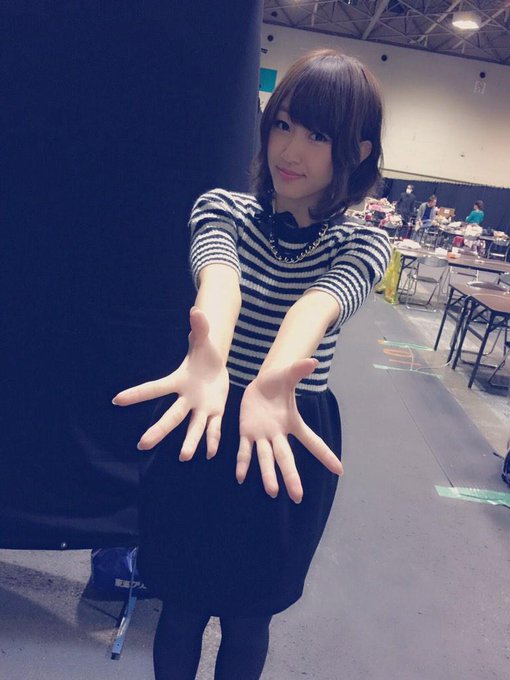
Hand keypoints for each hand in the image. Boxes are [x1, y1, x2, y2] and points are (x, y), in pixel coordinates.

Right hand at [112, 308, 228, 458]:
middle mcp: (186, 398)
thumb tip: (196, 311)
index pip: (154, 388)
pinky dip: (213, 439)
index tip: (116, 400)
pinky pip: (213, 427)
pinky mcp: (214, 412)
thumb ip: (200, 328)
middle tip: (142, 444)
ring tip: (185, 457)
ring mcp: (200, 408)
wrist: (215, 366)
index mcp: (178, 381)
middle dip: (158, 430)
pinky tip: (211, 453)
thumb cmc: (204, 353)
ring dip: (190, 442)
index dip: (136, 394)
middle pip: (171, 416)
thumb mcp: (204, 340)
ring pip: (193, 427)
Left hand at [236, 359, 342, 503]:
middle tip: (297, 497)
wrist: (259, 383)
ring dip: (268, 474)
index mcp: (292, 423)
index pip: (312, 441)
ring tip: (273, 493)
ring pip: (266, 458)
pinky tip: (240, 477)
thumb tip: (312, 361)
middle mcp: (279, 434)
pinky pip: (245, 450)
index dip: (325, 455)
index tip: (339, 470)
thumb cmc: (277, 381)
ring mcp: (262, 436)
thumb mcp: (287, 374)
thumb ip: (299, 370)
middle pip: (286, 458)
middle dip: (292, 477)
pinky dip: (243, 463)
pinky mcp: (247, 432)